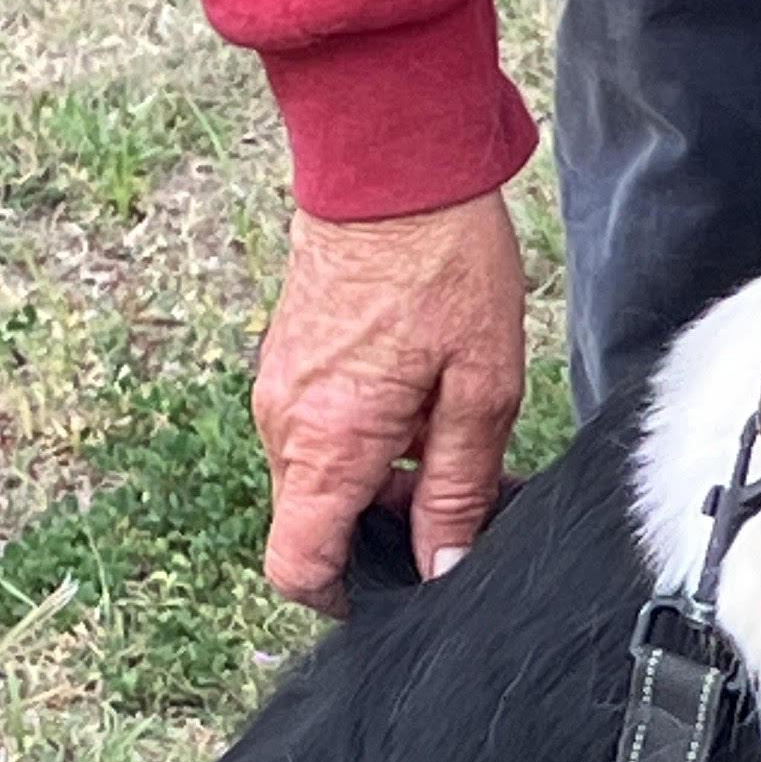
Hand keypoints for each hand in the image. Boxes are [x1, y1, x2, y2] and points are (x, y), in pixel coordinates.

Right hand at [251, 192, 526, 609]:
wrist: (391, 164)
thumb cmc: (445, 265)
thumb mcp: (481, 390)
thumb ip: (458, 488)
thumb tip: (440, 566)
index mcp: (329, 443)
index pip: (298, 567)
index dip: (343, 597)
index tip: (398, 583)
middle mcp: (285, 424)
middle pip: (316, 527)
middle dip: (384, 532)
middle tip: (460, 500)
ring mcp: (279, 391)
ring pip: (320, 481)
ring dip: (381, 484)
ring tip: (451, 442)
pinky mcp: (286, 363)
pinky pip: (318, 435)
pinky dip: (364, 444)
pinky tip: (422, 408)